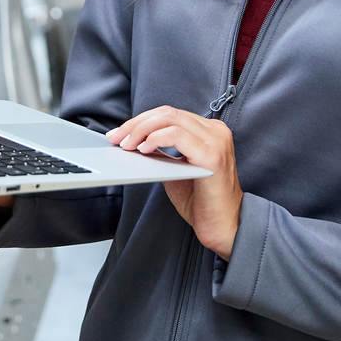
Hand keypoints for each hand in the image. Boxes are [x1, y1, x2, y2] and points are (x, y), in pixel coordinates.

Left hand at [106, 105, 242, 257]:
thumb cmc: (201, 201)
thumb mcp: (175, 169)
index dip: (141, 120)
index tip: (119, 133)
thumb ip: (160, 152)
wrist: (224, 226)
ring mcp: (216, 140)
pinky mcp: (212, 155)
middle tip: (116, 137)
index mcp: (208, 131)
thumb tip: (131, 140)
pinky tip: (143, 149)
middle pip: (168, 113)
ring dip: (142, 130)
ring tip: (126, 144)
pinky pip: (177, 135)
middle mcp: (215, 130)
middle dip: (136, 123)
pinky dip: (156, 138)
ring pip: (170, 119)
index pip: (170, 114)